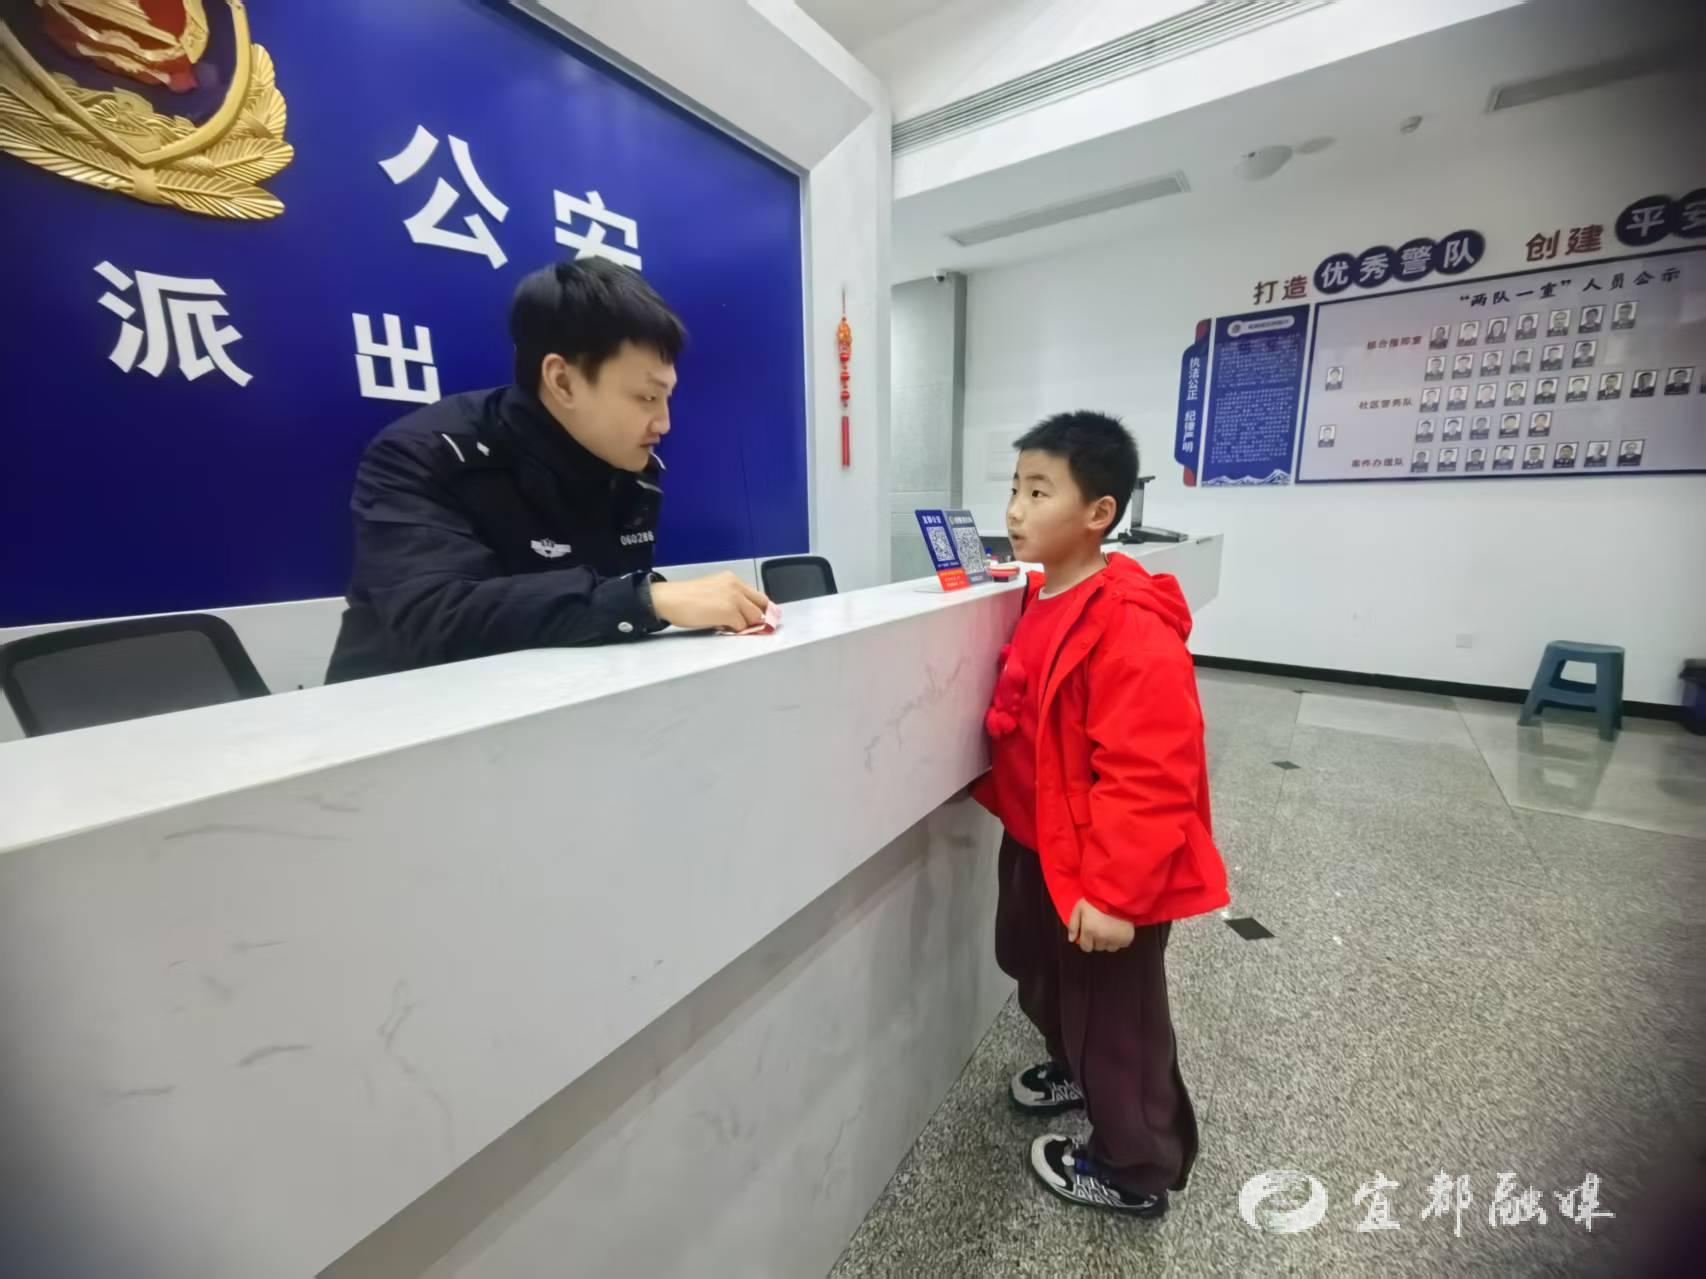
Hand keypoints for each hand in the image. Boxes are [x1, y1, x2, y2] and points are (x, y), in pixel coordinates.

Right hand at [649, 573, 771, 631]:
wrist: (669, 599)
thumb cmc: (685, 597)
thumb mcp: (713, 590)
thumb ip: (730, 598)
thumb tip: (743, 614)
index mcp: (732, 579)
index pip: (758, 595)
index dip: (760, 609)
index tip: (759, 618)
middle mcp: (736, 586)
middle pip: (761, 606)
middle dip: (756, 618)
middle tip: (745, 626)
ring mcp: (734, 599)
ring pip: (754, 618)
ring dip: (744, 625)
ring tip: (727, 625)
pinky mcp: (729, 612)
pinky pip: (741, 627)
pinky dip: (734, 631)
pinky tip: (721, 627)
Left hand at [1067, 899, 1134, 952]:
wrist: (1118, 894)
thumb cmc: (1097, 899)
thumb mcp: (1079, 908)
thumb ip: (1073, 925)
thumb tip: (1071, 939)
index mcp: (1089, 931)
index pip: (1086, 947)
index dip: (1086, 941)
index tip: (1089, 933)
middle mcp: (1102, 938)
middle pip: (1098, 947)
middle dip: (1097, 940)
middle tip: (1100, 927)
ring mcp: (1115, 939)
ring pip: (1109, 948)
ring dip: (1108, 941)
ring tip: (1109, 928)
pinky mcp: (1127, 938)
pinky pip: (1122, 945)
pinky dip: (1119, 939)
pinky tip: (1118, 929)